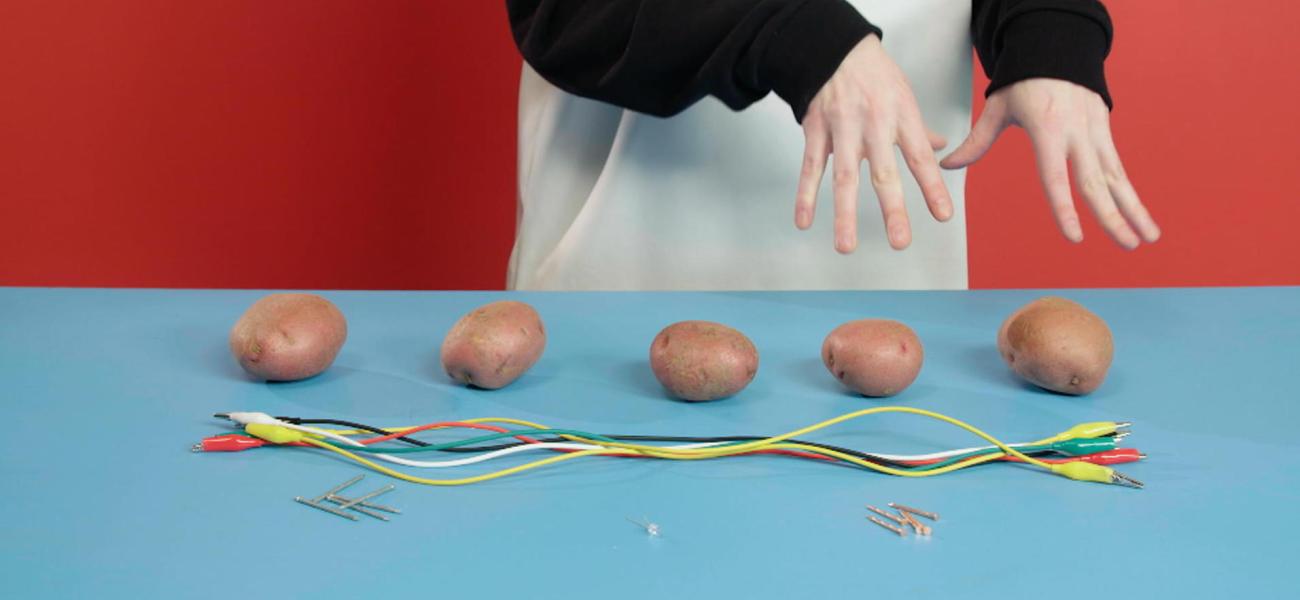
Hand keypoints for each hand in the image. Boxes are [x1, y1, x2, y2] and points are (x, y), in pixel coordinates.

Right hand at [796, 35, 951, 252]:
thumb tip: (940, 149)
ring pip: (843, 178)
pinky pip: (810, 168)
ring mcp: (842, 129)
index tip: (942, 216)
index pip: (920, 158)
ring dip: (844, 214)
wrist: (834, 48)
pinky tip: (804, 221)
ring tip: (846, 245)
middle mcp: (873, 125)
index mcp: (900, 117)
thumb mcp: (904, 95)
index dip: (931, 187)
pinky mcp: (816, 130)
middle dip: (892, 209)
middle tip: (900, 241)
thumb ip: (919, 128)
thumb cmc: (873, 73)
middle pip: (884, 173)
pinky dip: (805, 196)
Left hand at [941, 78, 1160, 248]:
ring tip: (1148, 240)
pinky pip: (1120, 169)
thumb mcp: (997, 107)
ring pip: (1117, 178)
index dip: (1065, 208)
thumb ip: (976, 140)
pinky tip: (1141, 219)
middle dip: (1112, 217)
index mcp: (1048, 129)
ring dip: (1134, 210)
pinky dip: (1131, 194)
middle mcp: (1077, 134)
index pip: (1056, 177)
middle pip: (1095, 182)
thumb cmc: (1023, 82)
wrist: (1058, 48)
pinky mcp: (1106, 132)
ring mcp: (1096, 133)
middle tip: (1127, 247)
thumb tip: (947, 165)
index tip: (1075, 236)